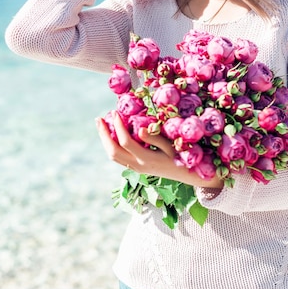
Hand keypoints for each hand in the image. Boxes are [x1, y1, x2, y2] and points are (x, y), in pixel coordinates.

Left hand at [95, 112, 223, 188]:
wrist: (188, 175)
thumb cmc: (182, 156)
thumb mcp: (171, 146)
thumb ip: (155, 138)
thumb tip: (138, 129)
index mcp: (147, 159)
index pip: (126, 142)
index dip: (118, 127)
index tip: (116, 112)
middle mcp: (138, 166)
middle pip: (113, 151)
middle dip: (103, 134)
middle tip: (99, 118)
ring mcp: (136, 169)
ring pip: (113, 156)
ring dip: (105, 140)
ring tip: (101, 125)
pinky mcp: (136, 168)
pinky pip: (118, 157)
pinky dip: (112, 145)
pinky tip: (112, 134)